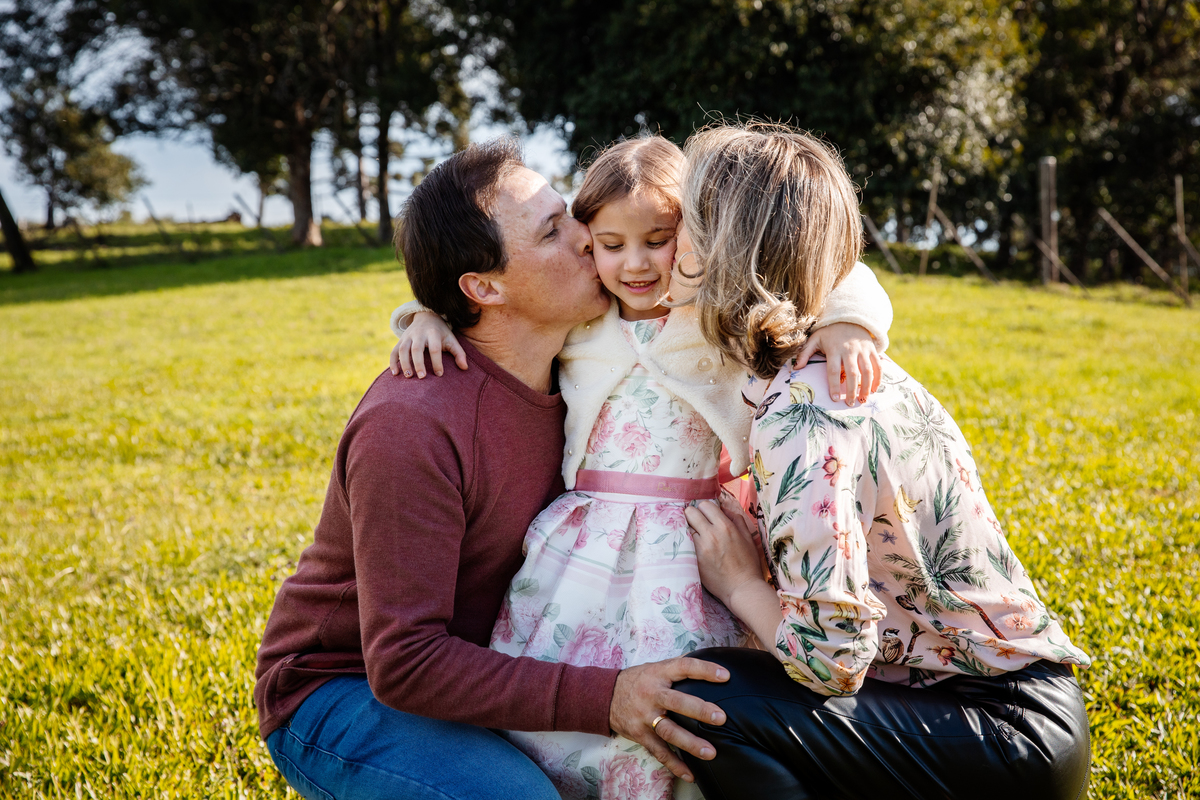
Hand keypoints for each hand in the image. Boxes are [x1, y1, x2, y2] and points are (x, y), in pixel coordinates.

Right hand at [389, 312, 466, 377]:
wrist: (427, 316)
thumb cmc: (441, 333)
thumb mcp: (451, 339)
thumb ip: (459, 353)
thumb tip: (465, 368)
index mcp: (433, 333)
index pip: (435, 348)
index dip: (437, 362)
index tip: (440, 374)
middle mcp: (419, 334)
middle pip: (417, 348)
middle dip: (419, 363)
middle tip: (422, 377)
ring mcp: (408, 336)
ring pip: (403, 349)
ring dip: (404, 363)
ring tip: (409, 377)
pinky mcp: (400, 340)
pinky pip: (394, 351)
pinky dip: (393, 362)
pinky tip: (395, 374)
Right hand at [609, 658, 729, 782]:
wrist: (604, 696)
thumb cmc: (638, 681)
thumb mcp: (655, 668)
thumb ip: (677, 670)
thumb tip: (709, 666)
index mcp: (658, 673)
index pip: (684, 667)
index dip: (704, 670)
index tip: (725, 676)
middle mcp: (651, 694)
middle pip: (677, 702)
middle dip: (699, 710)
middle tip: (721, 718)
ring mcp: (645, 716)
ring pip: (669, 731)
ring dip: (690, 743)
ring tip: (710, 752)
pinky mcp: (640, 735)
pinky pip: (659, 752)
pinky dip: (675, 764)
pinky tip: (690, 774)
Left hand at [685, 498, 763, 608]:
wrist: (742, 588)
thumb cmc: (748, 563)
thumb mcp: (747, 536)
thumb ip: (735, 518)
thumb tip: (723, 508)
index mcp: (725, 526)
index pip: (704, 505)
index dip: (705, 509)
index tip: (707, 515)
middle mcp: (711, 534)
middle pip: (690, 513)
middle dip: (693, 516)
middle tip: (698, 524)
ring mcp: (700, 548)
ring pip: (685, 528)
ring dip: (690, 531)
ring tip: (698, 538)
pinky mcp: (694, 560)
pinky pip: (685, 544)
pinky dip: (688, 544)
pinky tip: (696, 549)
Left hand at [795, 322, 881, 405]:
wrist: (849, 318)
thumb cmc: (829, 332)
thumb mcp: (815, 339)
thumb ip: (805, 353)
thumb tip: (796, 368)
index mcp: (834, 349)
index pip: (833, 370)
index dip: (834, 385)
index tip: (834, 399)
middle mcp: (849, 350)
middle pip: (852, 374)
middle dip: (851, 391)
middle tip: (849, 404)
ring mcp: (862, 350)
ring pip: (867, 371)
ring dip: (866, 387)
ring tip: (863, 400)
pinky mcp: (872, 350)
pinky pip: (878, 365)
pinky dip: (878, 378)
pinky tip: (875, 389)